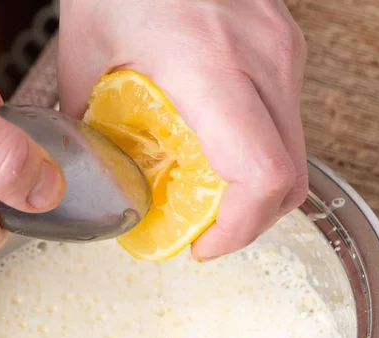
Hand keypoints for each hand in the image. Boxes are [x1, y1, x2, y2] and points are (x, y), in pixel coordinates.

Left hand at [58, 0, 307, 259]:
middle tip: (201, 227)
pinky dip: (254, 150)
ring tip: (204, 185)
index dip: (238, 229)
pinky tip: (216, 143)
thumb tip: (103, 170)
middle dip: (247, 220)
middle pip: (290, 179)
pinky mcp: (284, 50)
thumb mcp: (85, 56)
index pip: (260, 175)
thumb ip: (93, 123)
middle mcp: (262, 59)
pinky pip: (282, 122)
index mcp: (208, 65)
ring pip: (292, 153)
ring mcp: (282, 52)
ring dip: (251, 187)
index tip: (203, 246)